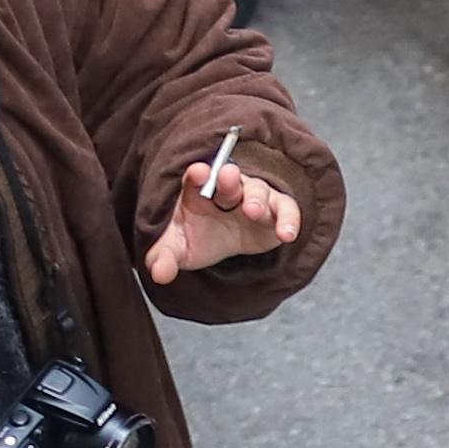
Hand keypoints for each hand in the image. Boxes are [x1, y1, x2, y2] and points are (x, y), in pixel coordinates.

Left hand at [141, 149, 304, 282]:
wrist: (218, 243)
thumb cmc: (195, 236)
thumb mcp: (176, 248)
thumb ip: (164, 257)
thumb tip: (158, 273)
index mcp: (197, 191)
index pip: (196, 177)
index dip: (197, 175)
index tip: (197, 173)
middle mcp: (226, 189)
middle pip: (228, 179)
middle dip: (228, 179)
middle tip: (228, 177)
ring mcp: (253, 197)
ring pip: (259, 191)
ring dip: (258, 199)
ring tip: (254, 211)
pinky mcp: (275, 212)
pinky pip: (286, 209)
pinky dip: (289, 219)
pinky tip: (287, 235)